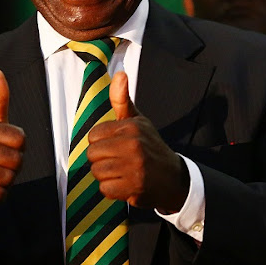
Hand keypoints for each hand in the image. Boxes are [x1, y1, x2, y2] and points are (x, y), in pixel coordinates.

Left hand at [87, 71, 188, 212]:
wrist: (173, 178)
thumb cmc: (150, 146)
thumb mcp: (138, 121)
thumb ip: (122, 99)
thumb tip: (119, 74)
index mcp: (132, 126)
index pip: (93, 135)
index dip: (101, 143)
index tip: (115, 146)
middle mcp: (134, 144)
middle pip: (92, 154)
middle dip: (101, 160)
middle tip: (118, 161)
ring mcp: (135, 166)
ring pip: (97, 172)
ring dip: (106, 176)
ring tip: (121, 173)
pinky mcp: (134, 186)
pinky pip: (104, 189)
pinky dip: (112, 190)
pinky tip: (124, 184)